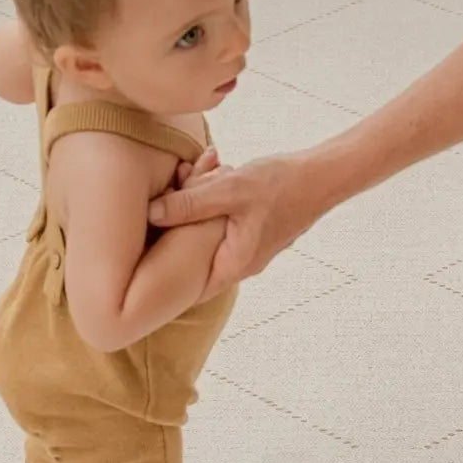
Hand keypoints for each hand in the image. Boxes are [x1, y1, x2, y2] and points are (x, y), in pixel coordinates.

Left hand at [148, 152, 322, 291]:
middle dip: (177, 227)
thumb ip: (190, 203)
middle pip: (194, 258)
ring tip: (195, 172)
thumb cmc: (280, 185)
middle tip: (168, 194)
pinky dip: (212, 200)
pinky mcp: (252, 231)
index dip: (163, 282)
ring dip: (195, 205)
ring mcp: (248, 248)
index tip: (139, 263)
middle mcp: (241, 263)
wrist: (322, 177)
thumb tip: (151, 214)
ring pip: (207, 235)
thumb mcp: (229, 190)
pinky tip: (213, 172)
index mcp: (234, 264)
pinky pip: (221, 222)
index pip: (189, 290)